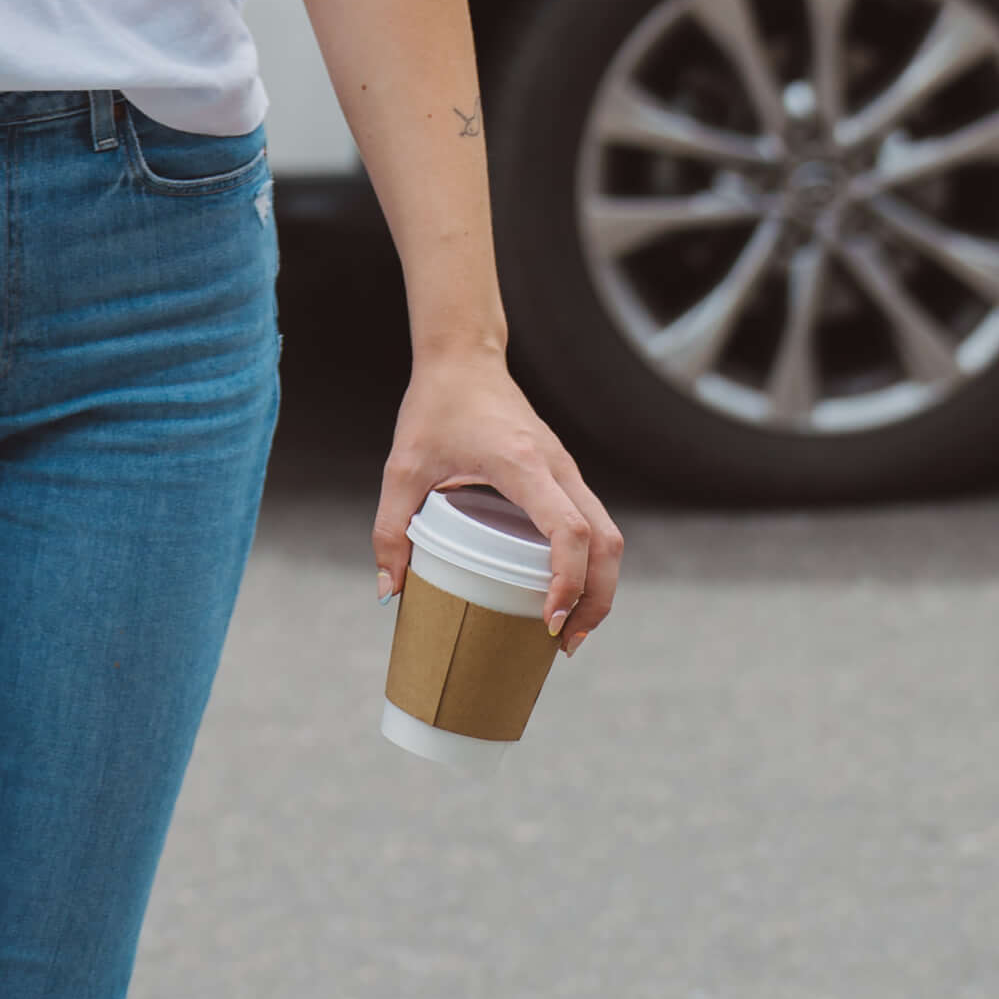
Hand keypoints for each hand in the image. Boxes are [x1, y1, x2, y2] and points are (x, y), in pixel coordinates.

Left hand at [374, 346, 622, 652]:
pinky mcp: (563, 471)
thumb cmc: (435, 405)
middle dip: (596, 599)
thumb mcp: (403, 467)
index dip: (569, 582)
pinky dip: (590, 561)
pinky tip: (562, 588)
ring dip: (599, 584)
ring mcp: (566, 468)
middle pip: (605, 542)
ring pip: (608, 534)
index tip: (550, 622)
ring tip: (568, 628)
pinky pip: (593, 521)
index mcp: (522, 464)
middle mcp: (556, 467)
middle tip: (565, 644)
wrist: (463, 355)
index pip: (569, 530)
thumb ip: (391, 528)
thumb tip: (389, 591)